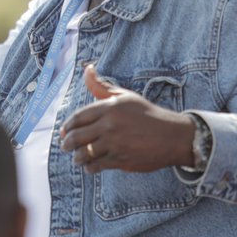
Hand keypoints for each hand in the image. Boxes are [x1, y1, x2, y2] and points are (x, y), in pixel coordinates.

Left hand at [59, 65, 195, 171]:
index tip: (64, 132)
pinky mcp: (120, 159)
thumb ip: (102, 86)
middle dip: (67, 144)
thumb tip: (87, 69)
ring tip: (78, 158)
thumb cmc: (147, 114)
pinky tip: (91, 166)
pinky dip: (90, 167)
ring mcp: (114, 143)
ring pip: (84, 153)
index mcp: (109, 107)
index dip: (68, 126)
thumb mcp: (125, 97)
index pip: (78, 117)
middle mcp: (110, 125)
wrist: (172, 137)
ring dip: (77, 157)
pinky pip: (96, 165)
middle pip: (77, 137)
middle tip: (65, 146)